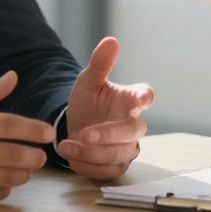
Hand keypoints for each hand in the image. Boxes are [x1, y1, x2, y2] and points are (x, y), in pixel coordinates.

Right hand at [0, 71, 55, 203]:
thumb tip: (13, 77)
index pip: (7, 125)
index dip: (32, 130)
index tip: (48, 132)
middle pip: (10, 155)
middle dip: (33, 157)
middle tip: (41, 156)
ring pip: (4, 178)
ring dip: (22, 174)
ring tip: (25, 167)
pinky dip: (3, 187)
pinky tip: (4, 178)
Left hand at [58, 36, 154, 180]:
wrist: (73, 127)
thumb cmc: (87, 102)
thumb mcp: (88, 81)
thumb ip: (100, 63)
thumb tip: (111, 40)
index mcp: (130, 99)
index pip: (145, 95)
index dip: (144, 97)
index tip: (141, 99)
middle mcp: (133, 124)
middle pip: (132, 131)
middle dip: (108, 134)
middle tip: (84, 133)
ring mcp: (127, 147)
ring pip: (119, 154)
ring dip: (92, 153)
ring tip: (65, 146)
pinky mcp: (116, 166)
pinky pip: (109, 171)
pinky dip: (88, 166)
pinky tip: (70, 156)